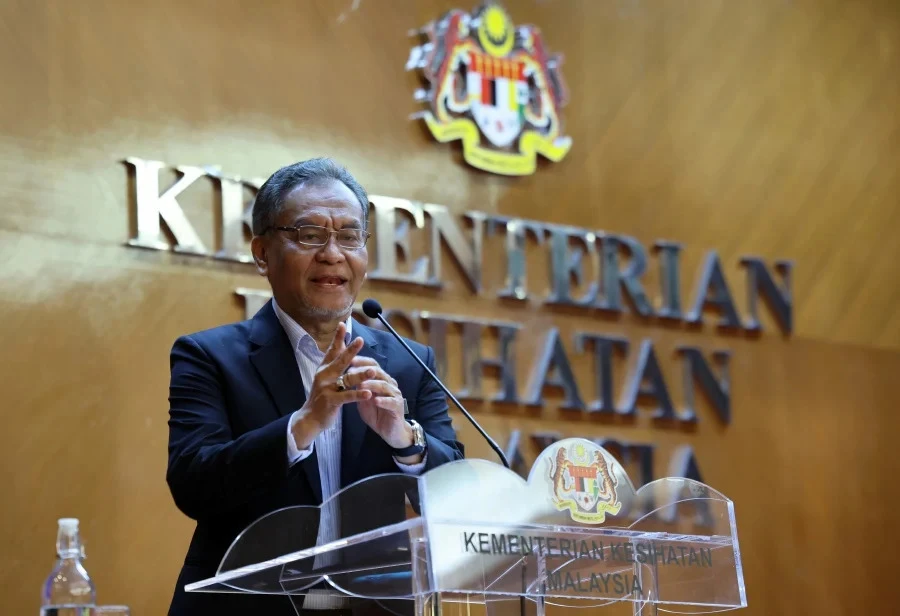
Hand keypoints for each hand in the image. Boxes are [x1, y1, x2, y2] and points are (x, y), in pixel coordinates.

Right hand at [290, 323, 372, 448]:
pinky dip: (358, 394)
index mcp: (324, 369)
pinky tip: (368, 394)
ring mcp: (327, 388)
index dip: (338, 338)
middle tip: (360, 340)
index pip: (332, 350)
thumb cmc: (321, 397)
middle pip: (340, 361)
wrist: (310, 418)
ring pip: (347, 379)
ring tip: (373, 372)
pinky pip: (347, 396)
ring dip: (361, 375)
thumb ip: (334, 363)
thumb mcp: (325, 378)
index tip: (343, 325)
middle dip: (351, 350)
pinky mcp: (331, 401)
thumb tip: (341, 345)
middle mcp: (324, 376)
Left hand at [347, 356, 412, 449]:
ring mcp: (395, 394)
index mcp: (381, 380)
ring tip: (361, 385)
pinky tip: (375, 401)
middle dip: (365, 370)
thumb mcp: (364, 399)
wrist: (390, 431)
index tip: (348, 360)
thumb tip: (345, 376)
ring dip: (372, 384)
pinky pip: (391, 402)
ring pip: (384, 385)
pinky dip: (383, 400)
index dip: (361, 361)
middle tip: (352, 371)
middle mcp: (389, 384)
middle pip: (378, 372)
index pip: (372, 365)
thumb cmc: (376, 413)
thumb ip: (358, 388)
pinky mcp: (398, 406)